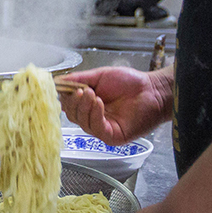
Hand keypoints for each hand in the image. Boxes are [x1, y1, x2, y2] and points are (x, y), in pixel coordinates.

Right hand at [57, 65, 172, 145]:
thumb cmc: (130, 83)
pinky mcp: (111, 136)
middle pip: (71, 115)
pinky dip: (94, 114)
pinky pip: (96, 128)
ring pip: (81, 122)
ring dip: (84, 106)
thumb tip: (58, 79)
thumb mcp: (99, 76)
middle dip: (74, 101)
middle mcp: (92, 117)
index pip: (68, 104)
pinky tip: (99, 103)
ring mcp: (101, 128)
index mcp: (88, 104)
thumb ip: (79, 78)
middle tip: (82, 90)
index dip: (65, 96)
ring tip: (92, 93)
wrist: (153, 90)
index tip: (64, 86)